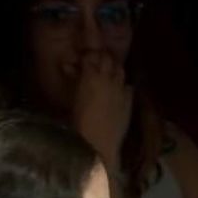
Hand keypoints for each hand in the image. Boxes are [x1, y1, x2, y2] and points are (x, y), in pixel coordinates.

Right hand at [69, 51, 132, 168]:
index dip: (88, 53)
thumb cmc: (79, 123)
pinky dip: (123, 84)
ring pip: (120, 69)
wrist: (99, 144)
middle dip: (102, 56)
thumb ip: (73, 79)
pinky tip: (119, 89)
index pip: (90, 56)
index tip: (85, 53)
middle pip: (108, 58)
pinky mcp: (129, 101)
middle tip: (97, 58)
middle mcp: (108, 79)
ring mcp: (121, 89)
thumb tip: (67, 65)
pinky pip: (128, 86)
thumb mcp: (72, 99)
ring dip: (114, 67)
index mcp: (90, 76)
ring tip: (108, 70)